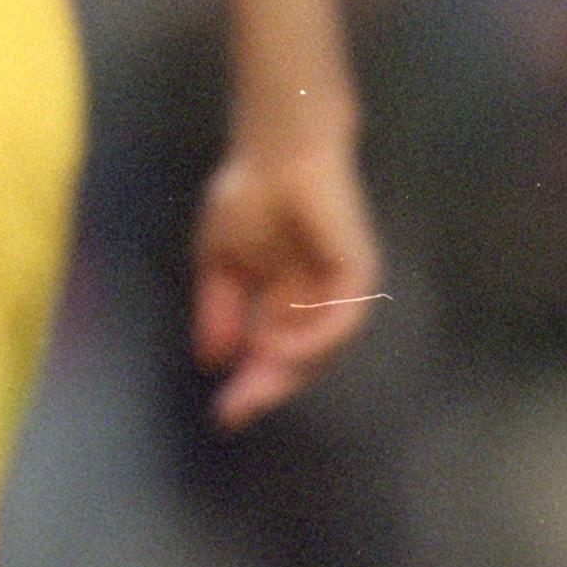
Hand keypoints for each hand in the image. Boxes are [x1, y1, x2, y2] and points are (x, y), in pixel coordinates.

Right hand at [193, 125, 380, 430]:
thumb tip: (211, 360)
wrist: (277, 151)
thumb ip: (217, 309)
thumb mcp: (218, 260)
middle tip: (237, 412)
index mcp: (282, 300)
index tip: (222, 414)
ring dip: (287, 369)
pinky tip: (281, 348)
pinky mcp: (355, 274)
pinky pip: (341, 319)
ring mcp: (336, 290)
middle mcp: (313, 302)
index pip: (268, 353)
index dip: (247, 384)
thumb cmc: (248, 194)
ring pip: (319, 348)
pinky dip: (314, 339)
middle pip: (295, 360)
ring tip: (255, 380)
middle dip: (266, 387)